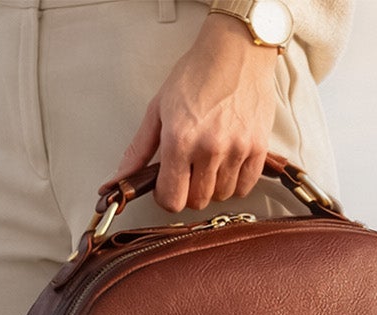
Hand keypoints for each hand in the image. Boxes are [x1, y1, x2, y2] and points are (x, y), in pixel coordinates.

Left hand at [112, 12, 279, 211]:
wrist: (236, 51)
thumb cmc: (197, 74)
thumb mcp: (157, 108)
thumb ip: (138, 149)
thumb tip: (118, 179)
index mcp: (179, 140)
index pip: (171, 199)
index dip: (166, 197)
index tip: (167, 186)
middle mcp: (209, 148)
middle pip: (197, 201)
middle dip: (189, 191)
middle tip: (188, 170)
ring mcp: (236, 149)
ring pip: (221, 196)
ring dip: (213, 186)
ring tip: (209, 162)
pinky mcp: (259, 147)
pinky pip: (245, 186)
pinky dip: (235, 182)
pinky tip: (227, 164)